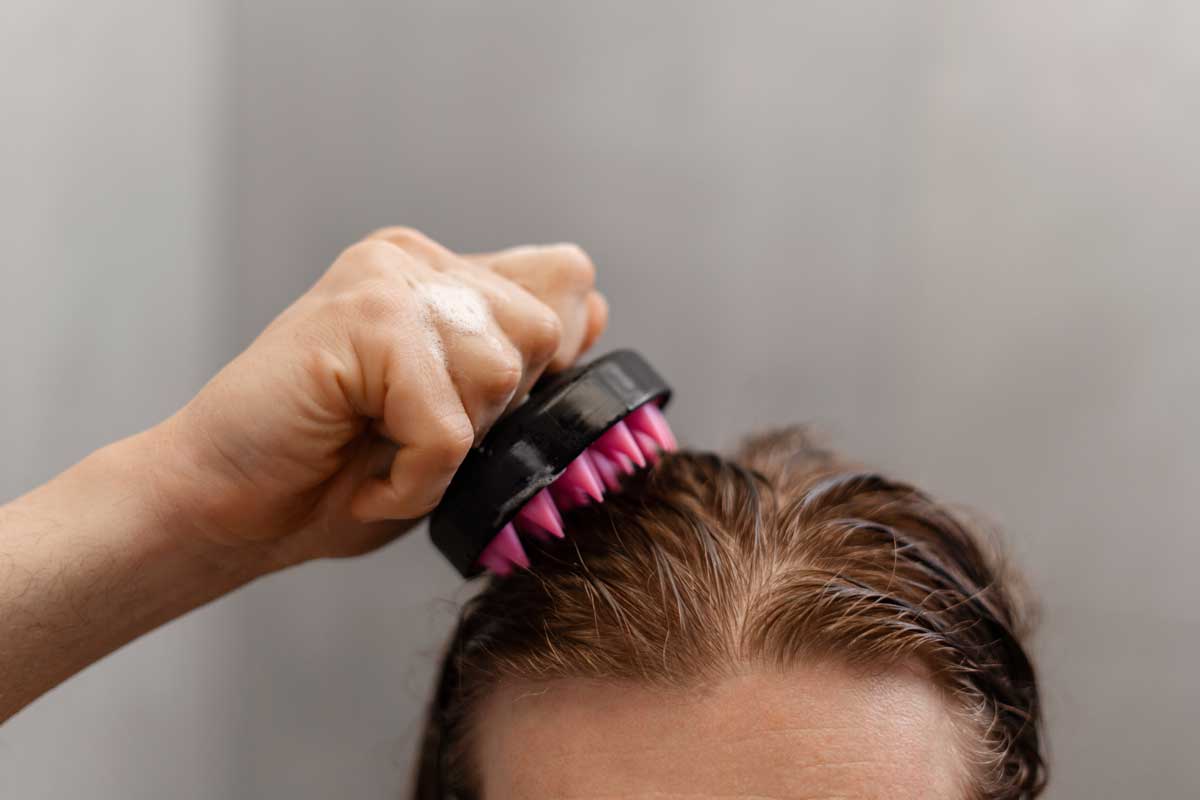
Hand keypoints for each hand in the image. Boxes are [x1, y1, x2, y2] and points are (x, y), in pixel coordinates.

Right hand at [155, 228, 607, 570]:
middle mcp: (413, 261)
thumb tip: (593, 306)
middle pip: (541, 330)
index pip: (559, 279)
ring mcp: (384, 281)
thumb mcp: (453, 420)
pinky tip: (363, 477)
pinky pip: (448, 426)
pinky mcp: (364, 320)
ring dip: (449, 451)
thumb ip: (517, 361)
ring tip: (379, 453)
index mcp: (439, 273)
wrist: (222, 509)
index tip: (473, 411)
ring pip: (499, 375)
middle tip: (408, 435)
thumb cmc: (333, 475)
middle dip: (493, 412)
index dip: (546, 358)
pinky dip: (416, 480)